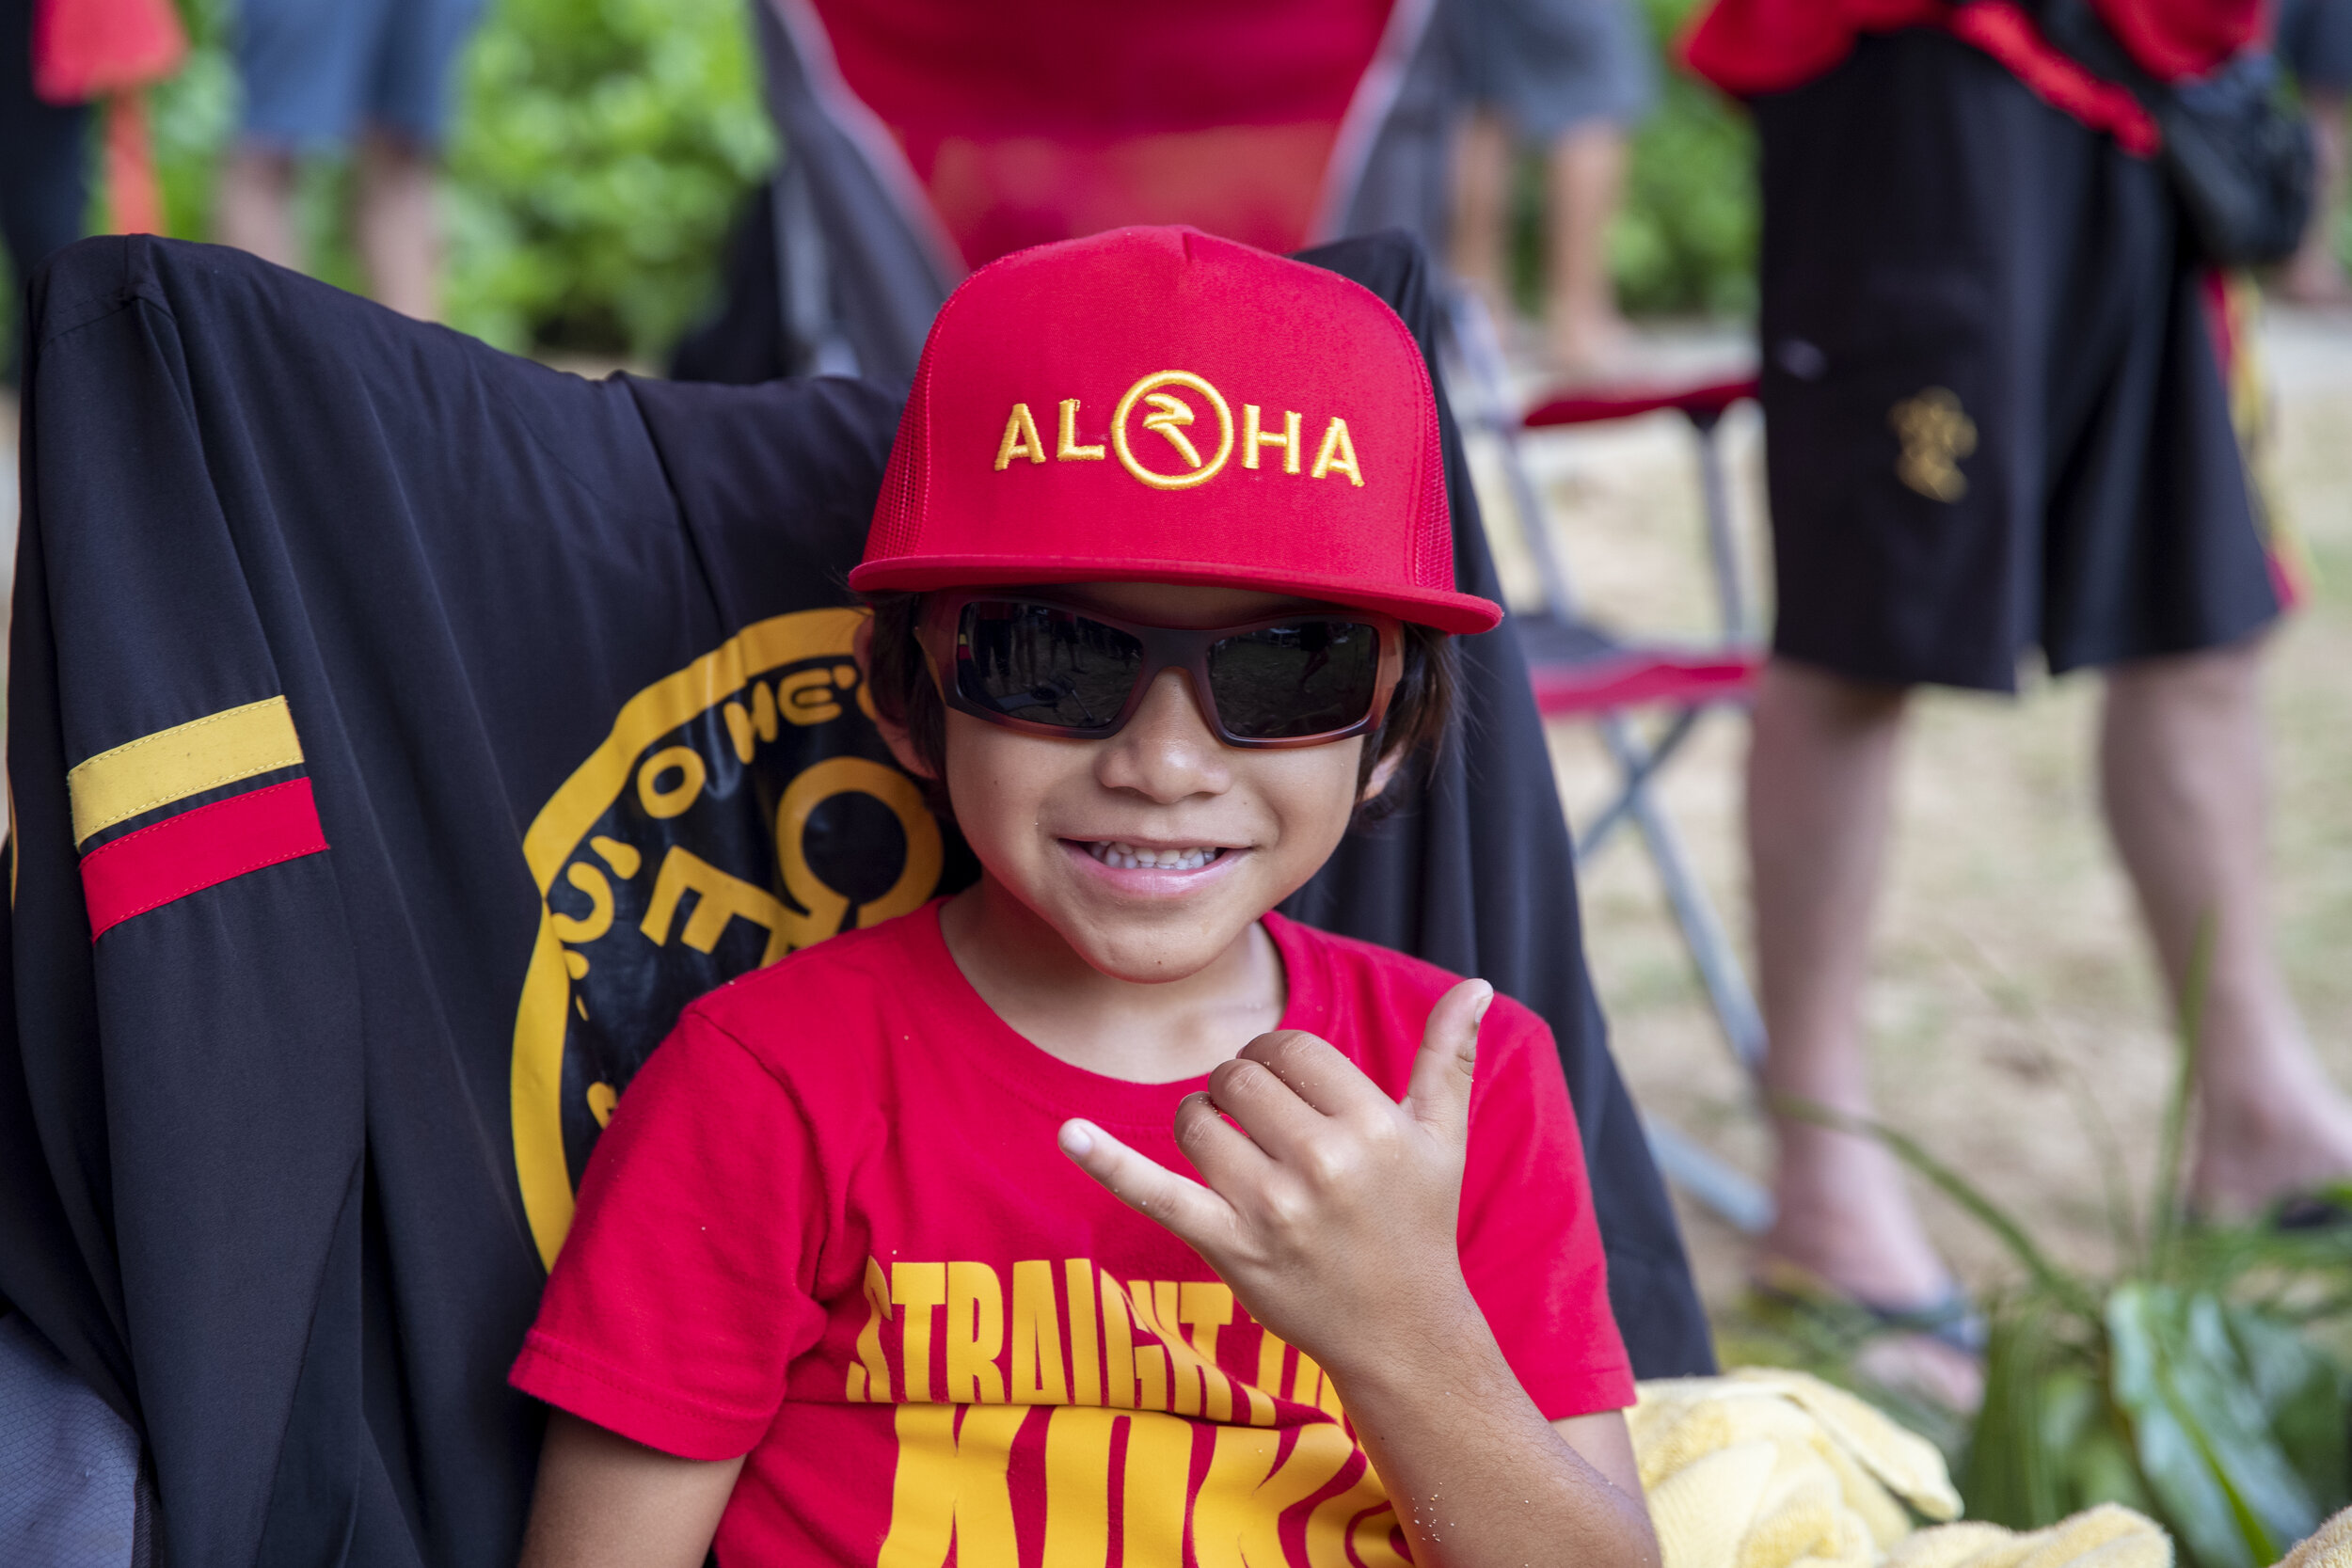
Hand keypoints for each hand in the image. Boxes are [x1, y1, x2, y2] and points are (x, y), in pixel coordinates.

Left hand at [1057, 978, 1494, 1382]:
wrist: (1404, 1333)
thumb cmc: (1419, 1224)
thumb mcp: (1443, 1139)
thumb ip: (1451, 1056)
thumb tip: (1477, 985)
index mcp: (1371, 1127)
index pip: (1288, 1048)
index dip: (1278, 1059)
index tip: (1292, 1092)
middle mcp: (1322, 1165)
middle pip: (1238, 1076)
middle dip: (1238, 1086)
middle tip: (1262, 1124)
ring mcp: (1270, 1210)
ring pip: (1196, 1121)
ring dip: (1201, 1124)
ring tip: (1232, 1152)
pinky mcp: (1228, 1248)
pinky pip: (1155, 1193)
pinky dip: (1105, 1163)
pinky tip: (1068, 1134)